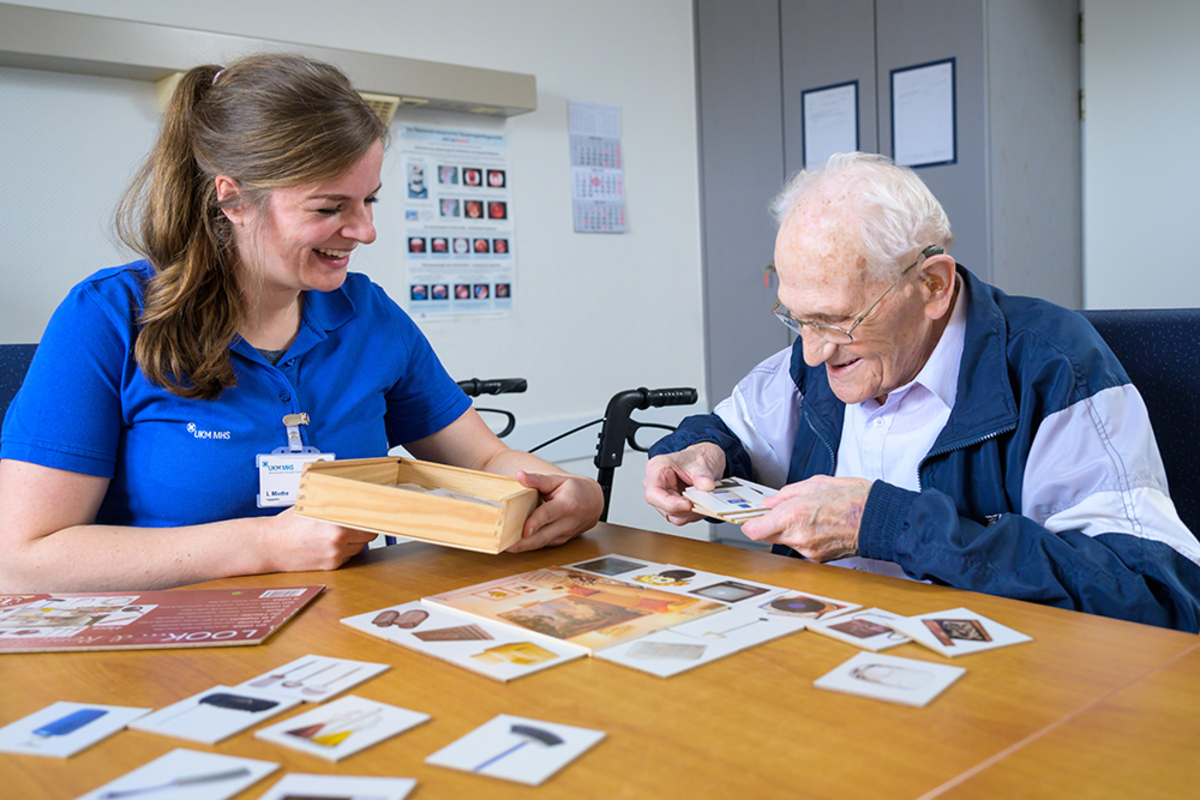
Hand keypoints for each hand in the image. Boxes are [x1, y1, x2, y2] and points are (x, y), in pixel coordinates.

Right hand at [266, 507, 377, 571]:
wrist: (269, 545)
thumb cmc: (288, 524)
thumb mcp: (313, 506)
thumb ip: (336, 504)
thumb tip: (358, 496)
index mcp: (336, 524)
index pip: (369, 522)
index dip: (374, 517)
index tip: (379, 514)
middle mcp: (337, 541)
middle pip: (369, 535)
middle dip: (365, 528)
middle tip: (358, 521)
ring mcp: (335, 555)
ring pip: (360, 547)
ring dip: (355, 540)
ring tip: (339, 532)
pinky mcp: (331, 566)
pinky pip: (348, 556)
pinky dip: (345, 550)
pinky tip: (331, 543)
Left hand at [506, 471, 603, 552]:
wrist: (594, 502)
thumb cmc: (576, 490)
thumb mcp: (557, 480)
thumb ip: (537, 479)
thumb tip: (520, 475)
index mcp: (566, 505)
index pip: (547, 515)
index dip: (535, 523)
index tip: (523, 530)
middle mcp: (567, 523)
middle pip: (543, 536)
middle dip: (523, 544)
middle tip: (505, 545)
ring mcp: (564, 534)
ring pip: (542, 544)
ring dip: (524, 547)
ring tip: (505, 546)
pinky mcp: (560, 541)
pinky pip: (543, 544)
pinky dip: (530, 546)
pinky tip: (516, 544)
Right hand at [642, 443, 725, 524]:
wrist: (706, 459)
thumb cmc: (698, 458)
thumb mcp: (704, 462)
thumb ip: (704, 475)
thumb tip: (706, 486)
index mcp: (657, 468)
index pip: (653, 493)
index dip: (669, 503)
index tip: (688, 505)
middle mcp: (656, 483)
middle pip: (662, 506)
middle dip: (683, 508)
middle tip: (700, 501)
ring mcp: (662, 496)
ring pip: (671, 514)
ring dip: (689, 512)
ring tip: (702, 500)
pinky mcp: (671, 505)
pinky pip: (679, 517)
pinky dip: (692, 513)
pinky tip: (699, 503)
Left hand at [739, 475, 872, 560]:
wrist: (879, 519)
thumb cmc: (854, 499)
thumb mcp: (816, 484)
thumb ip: (787, 493)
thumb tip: (771, 502)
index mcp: (794, 515)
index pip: (754, 530)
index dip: (749, 523)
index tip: (750, 518)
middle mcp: (798, 537)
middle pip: (767, 536)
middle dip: (771, 524)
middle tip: (783, 510)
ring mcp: (808, 551)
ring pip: (785, 542)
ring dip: (790, 531)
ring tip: (810, 515)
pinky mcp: (818, 559)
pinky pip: (801, 548)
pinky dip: (804, 538)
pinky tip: (819, 526)